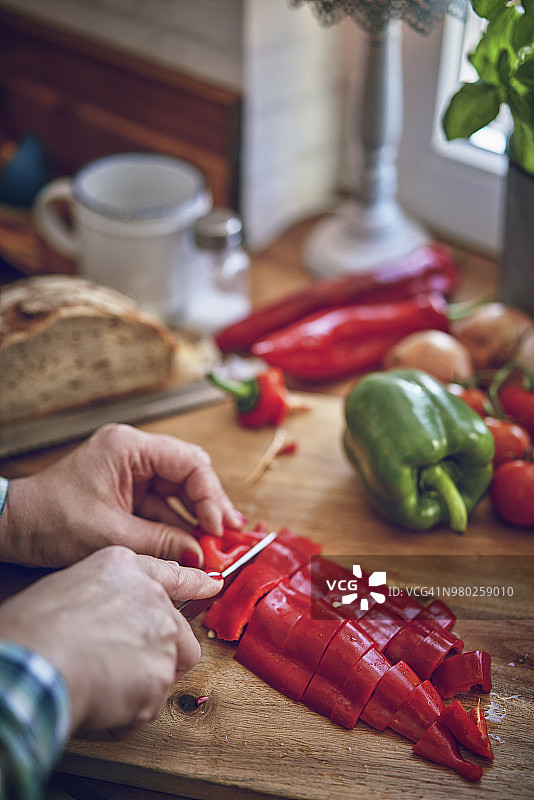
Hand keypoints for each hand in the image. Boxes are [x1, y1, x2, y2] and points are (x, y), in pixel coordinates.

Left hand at [0, 423, 242, 567]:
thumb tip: (201, 557)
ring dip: (196, 517)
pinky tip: (194, 544)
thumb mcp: (111, 536)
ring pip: (179, 490)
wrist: (13, 527)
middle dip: (209, 505)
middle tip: (228, 534)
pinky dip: (177, 525)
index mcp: (129, 448)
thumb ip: (162, 543)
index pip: (189, 462)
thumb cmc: (50, 521)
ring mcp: (132, 471)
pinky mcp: (128, 491)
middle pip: (189, 473)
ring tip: (218, 543)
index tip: (217, 527)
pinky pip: (162, 505)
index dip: (210, 495)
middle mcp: (135, 453)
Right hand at [0, 546, 222, 733]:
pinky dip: (126, 713)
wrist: (38, 658)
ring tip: (101, 682)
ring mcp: (164, 637)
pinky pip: (148, 706)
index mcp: (127, 568)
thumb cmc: (38, 624)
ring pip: (165, 672)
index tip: (213, 585)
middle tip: (118, 666)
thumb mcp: (72, 583)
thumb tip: (119, 611)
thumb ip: (109, 592)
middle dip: (159, 656)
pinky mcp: (161, 678)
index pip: (171, 575)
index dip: (195, 583)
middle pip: (179, 635)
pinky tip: (99, 700)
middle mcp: (154, 598)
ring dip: (140, 685)